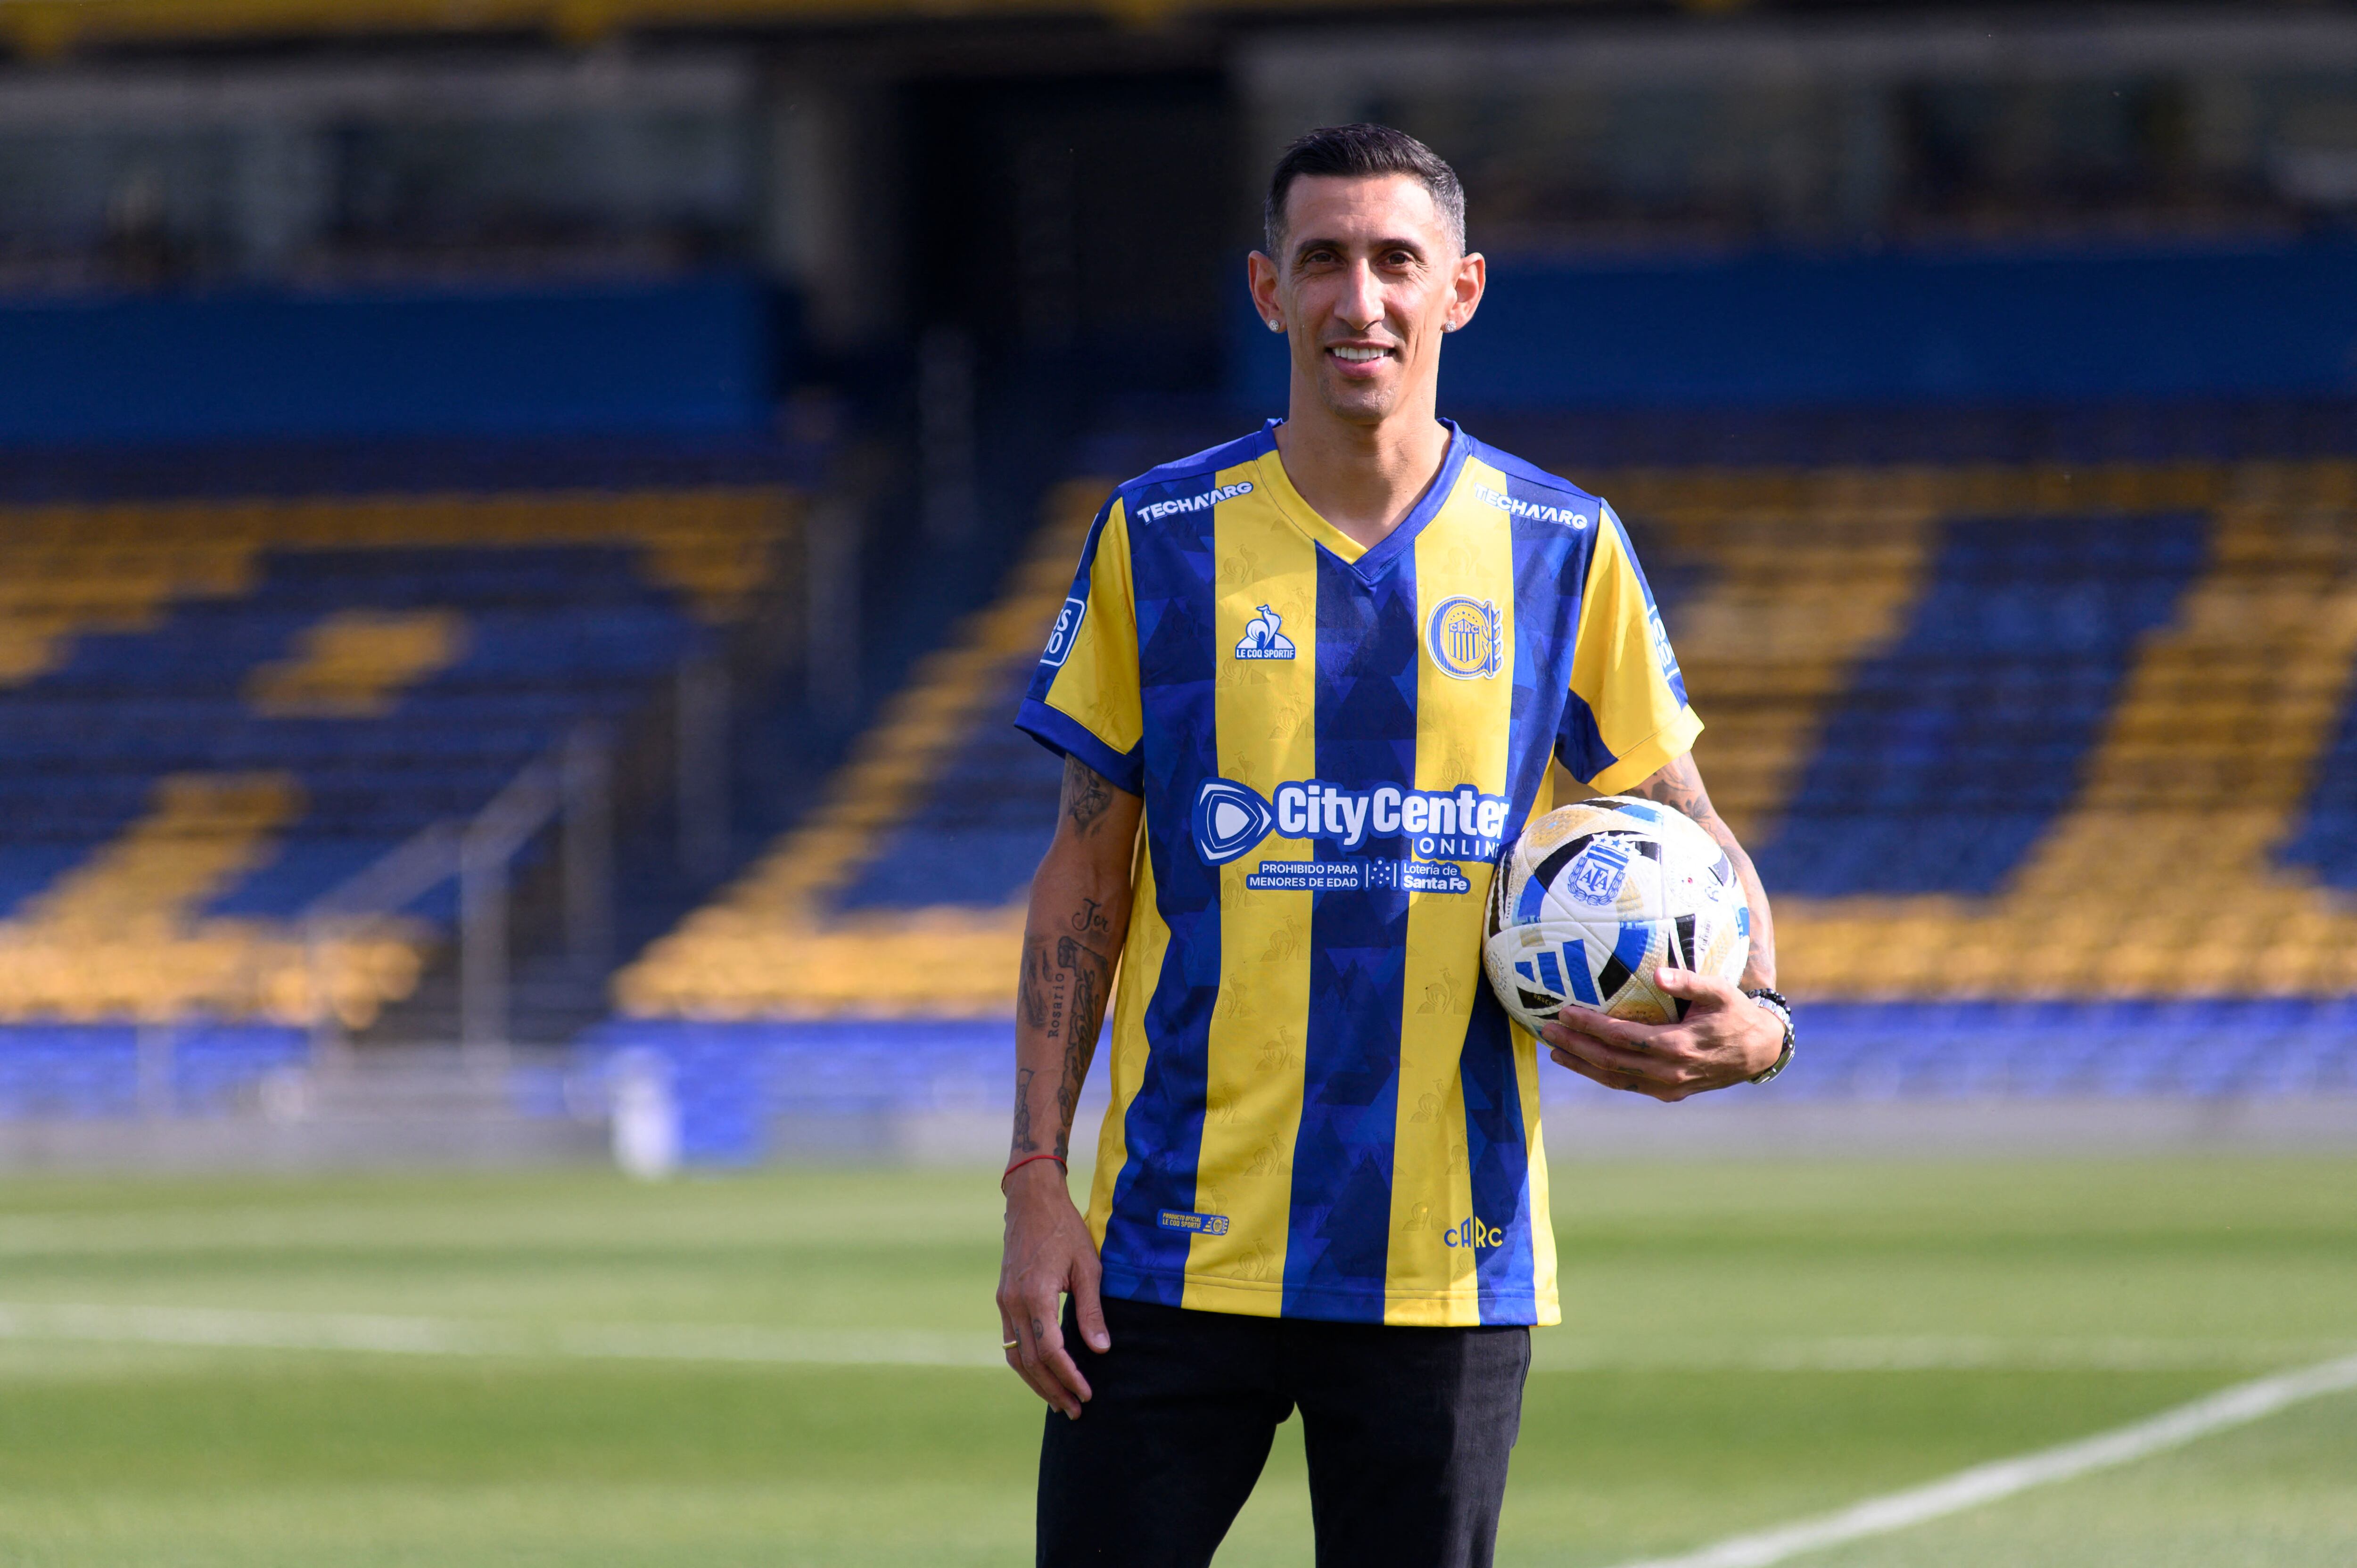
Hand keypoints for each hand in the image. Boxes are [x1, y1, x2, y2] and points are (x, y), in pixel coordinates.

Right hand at [996, 1161, 1110, 1418]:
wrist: (1031, 1201)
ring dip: (1037, 1383)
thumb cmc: (1065, 1230)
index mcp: (1035, 1296)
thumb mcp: (1088, 1267)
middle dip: (1052, 1390)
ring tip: (1059, 1402)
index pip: (1050, 1351)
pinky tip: (1043, 1374)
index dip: (1068, 1376)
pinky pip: (1011, 1341)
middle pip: (1029, 1362)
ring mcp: (1004, 1302)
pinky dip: (1026, 1363)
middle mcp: (1013, 1303)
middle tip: (1075, 1410)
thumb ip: (1091, 1311)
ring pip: (1015, 1356)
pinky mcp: (1003, 1299)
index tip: (1087, 1393)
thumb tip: (1101, 1349)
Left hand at [1539, 968, 1782, 1102]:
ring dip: (1582, 1065)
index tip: (1565, 1011)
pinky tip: (1583, 1063)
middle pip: (1610, 1061)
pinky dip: (1601, 1075)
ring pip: (1614, 1079)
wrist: (1759, 1051)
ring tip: (1554, 1050)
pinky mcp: (1669, 1094)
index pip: (1621, 1037)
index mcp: (1677, 1046)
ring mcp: (1667, 1088)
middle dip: (1576, 1046)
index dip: (1591, 1026)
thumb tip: (1658, 974)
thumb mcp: (1719, 992)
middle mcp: (1669, 1072)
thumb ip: (1689, 981)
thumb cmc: (1735, 1014)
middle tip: (1547, 1030)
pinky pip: (1627, 1085)